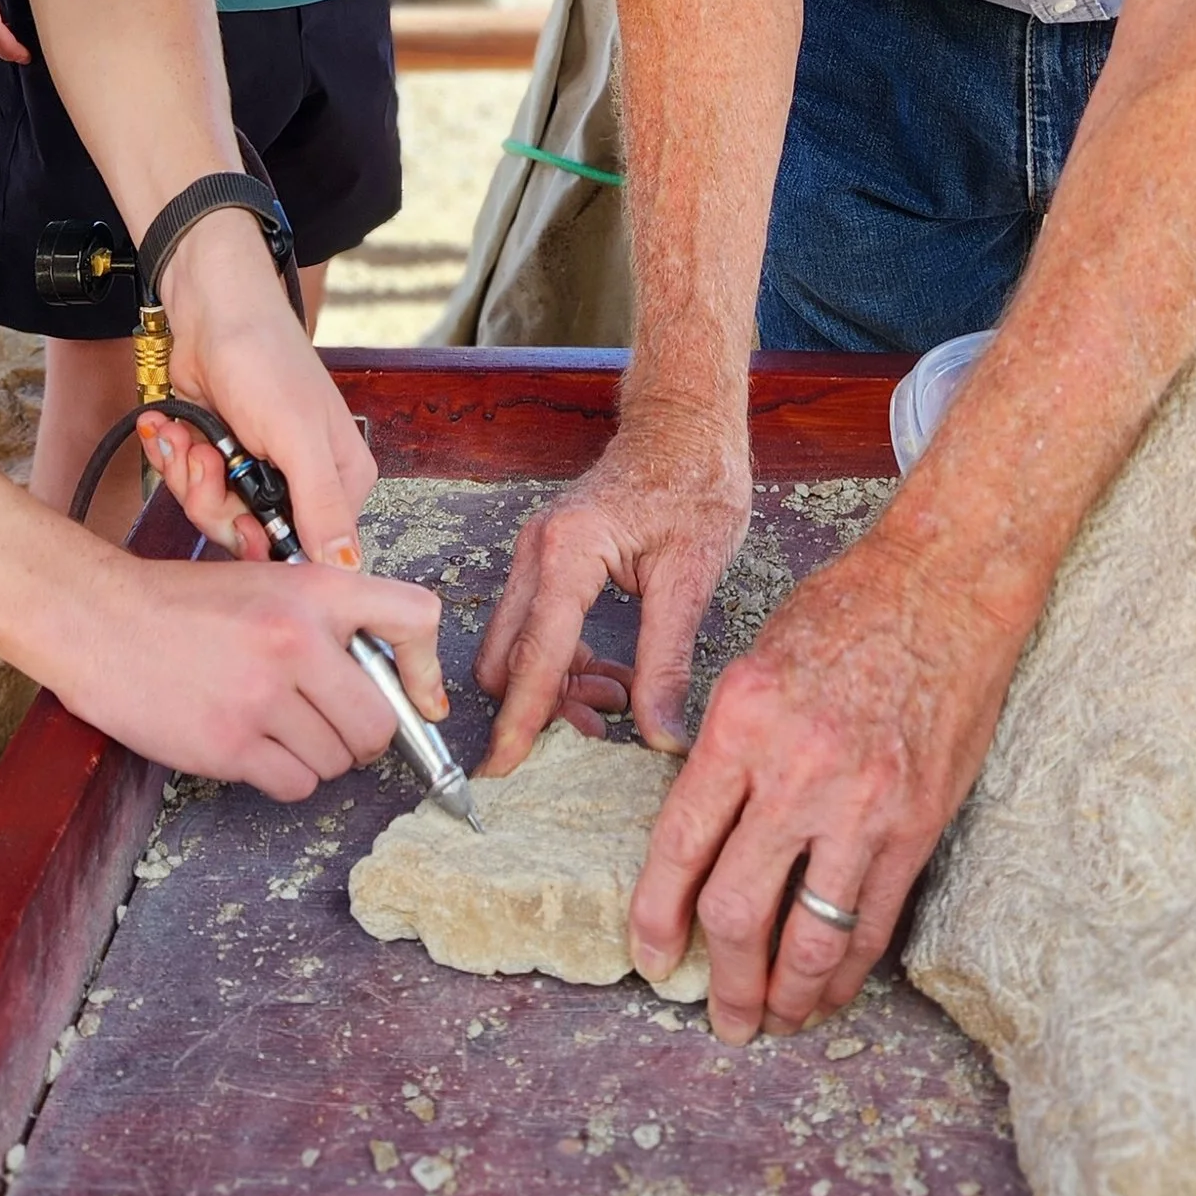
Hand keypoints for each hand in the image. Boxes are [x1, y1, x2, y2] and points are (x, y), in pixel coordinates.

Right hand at [63, 544, 446, 796]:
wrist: (101, 620)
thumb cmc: (185, 604)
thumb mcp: (270, 582)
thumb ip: (330, 619)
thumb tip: (388, 680)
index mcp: (315, 591)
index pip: (415, 617)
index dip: (427, 667)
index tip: (420, 699)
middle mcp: (297, 641)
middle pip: (379, 722)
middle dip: (364, 737)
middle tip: (334, 726)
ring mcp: (263, 697)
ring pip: (337, 760)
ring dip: (318, 757)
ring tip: (280, 729)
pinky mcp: (229, 745)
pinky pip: (295, 784)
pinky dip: (286, 778)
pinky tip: (258, 749)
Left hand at [146, 212, 377, 564]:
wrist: (210, 309)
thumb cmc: (263, 358)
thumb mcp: (297, 436)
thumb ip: (321, 505)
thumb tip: (349, 570)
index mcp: (340, 479)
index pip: (309, 551)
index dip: (263, 542)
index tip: (240, 516)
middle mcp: (302, 479)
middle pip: (251, 536)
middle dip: (214, 499)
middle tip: (207, 459)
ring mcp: (257, 468)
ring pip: (213, 512)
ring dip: (188, 473)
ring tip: (187, 434)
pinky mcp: (219, 455)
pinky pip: (188, 485)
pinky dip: (173, 456)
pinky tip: (171, 427)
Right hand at [474, 402, 750, 770]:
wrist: (687, 424)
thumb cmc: (696, 481)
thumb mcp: (692, 577)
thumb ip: (666, 662)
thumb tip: (661, 736)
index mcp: (568, 551)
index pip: (535, 656)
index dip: (520, 720)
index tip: (499, 771)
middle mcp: (538, 551)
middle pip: (506, 657)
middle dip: (539, 707)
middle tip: (598, 731)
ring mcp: (537, 553)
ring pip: (516, 646)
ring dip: (556, 686)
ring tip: (620, 702)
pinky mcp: (548, 559)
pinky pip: (535, 628)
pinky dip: (564, 662)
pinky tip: (614, 674)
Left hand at [627, 526, 1034, 1045]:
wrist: (944, 586)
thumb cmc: (844, 613)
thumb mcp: (754, 666)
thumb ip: (726, 752)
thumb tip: (700, 839)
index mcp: (739, 723)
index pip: (678, 846)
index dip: (655, 918)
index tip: (649, 956)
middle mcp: (795, 770)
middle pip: (736, 910)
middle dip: (721, 980)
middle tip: (718, 1015)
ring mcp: (862, 803)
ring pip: (809, 937)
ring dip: (786, 996)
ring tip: (774, 1021)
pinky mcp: (916, 824)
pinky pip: (872, 921)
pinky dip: (848, 970)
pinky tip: (832, 989)